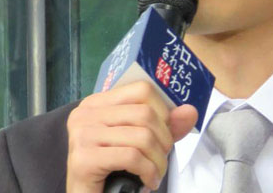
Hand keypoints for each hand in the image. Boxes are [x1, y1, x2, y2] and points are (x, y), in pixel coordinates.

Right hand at [66, 81, 197, 192]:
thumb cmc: (112, 169)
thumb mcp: (141, 142)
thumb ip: (165, 126)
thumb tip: (190, 111)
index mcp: (98, 102)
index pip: (142, 90)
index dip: (163, 111)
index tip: (165, 133)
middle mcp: (86, 114)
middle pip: (145, 113)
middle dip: (164, 140)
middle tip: (162, 158)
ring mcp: (82, 135)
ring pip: (142, 136)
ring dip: (158, 160)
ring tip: (156, 173)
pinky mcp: (83, 159)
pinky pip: (132, 157)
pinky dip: (148, 171)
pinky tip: (148, 182)